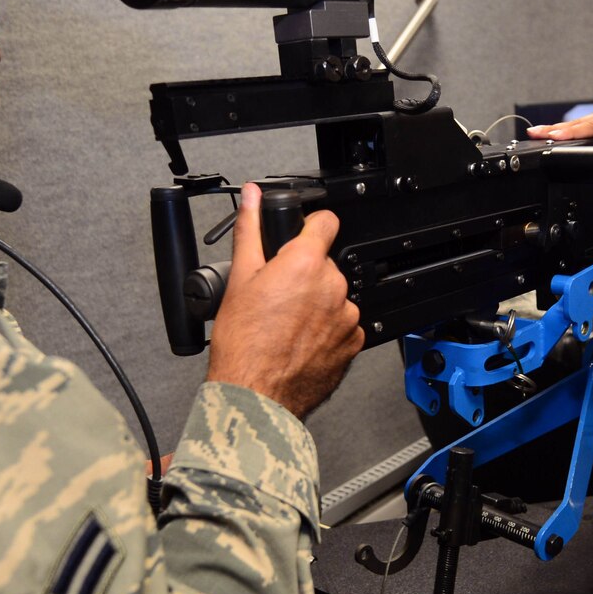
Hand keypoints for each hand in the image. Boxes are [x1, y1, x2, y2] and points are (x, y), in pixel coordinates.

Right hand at [206, 183, 364, 417]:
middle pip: (325, 263)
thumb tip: (253, 198)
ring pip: (333, 295)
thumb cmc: (244, 344)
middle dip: (304, 273)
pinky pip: (342, 324)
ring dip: (316, 302)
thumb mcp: (239, 278)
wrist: (256, 395)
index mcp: (306, 263)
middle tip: (277, 295)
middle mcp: (334, 286)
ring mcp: (346, 316)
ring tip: (286, 322)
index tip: (299, 237)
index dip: (310, 226)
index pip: (326, 222)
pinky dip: (326, 328)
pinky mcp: (353, 343)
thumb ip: (251, 230)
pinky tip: (300, 339)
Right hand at [523, 54, 592, 158]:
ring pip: (581, 121)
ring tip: (540, 132)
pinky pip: (589, 120)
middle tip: (532, 134)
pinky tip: (566, 130)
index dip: (571, 133)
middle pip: (578, 124)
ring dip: (560, 127)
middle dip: (554, 129)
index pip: (591, 128)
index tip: (552, 136)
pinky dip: (573, 125)